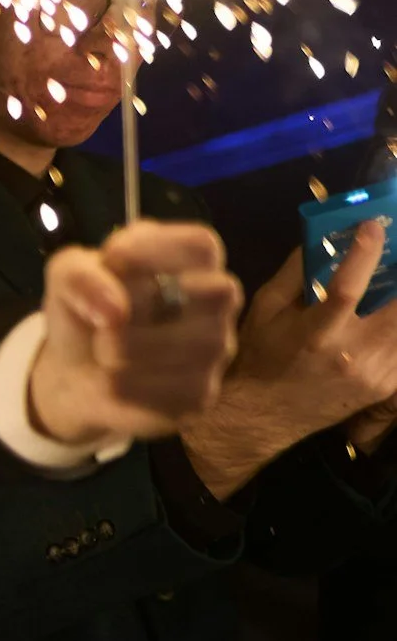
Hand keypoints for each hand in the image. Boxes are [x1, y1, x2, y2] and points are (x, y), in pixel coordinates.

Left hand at [30, 220, 241, 445]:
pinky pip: (165, 392)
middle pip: (214, 294)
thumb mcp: (66, 278)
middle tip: (106, 315)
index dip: (157, 249)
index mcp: (189, 263)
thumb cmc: (85, 311)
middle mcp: (214, 305)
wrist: (74, 373)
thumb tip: (116, 313)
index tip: (113, 259)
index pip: (203, 245)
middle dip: (145, 302)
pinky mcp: (199, 396)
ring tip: (102, 349)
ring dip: (123, 350)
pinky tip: (112, 378)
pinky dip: (122, 385)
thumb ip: (79, 274)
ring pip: (189, 348)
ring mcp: (215, 352)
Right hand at [181, 220, 396, 493]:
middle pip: (396, 307)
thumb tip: (323, 237)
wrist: (261, 415)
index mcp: (313, 334)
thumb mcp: (264, 309)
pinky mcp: (387, 385)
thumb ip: (296, 274)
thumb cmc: (259, 355)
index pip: (345, 289)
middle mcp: (349, 354)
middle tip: (396, 248)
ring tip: (391, 279)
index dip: (364, 253)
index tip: (372, 225)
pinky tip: (387, 312)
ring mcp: (375, 373)